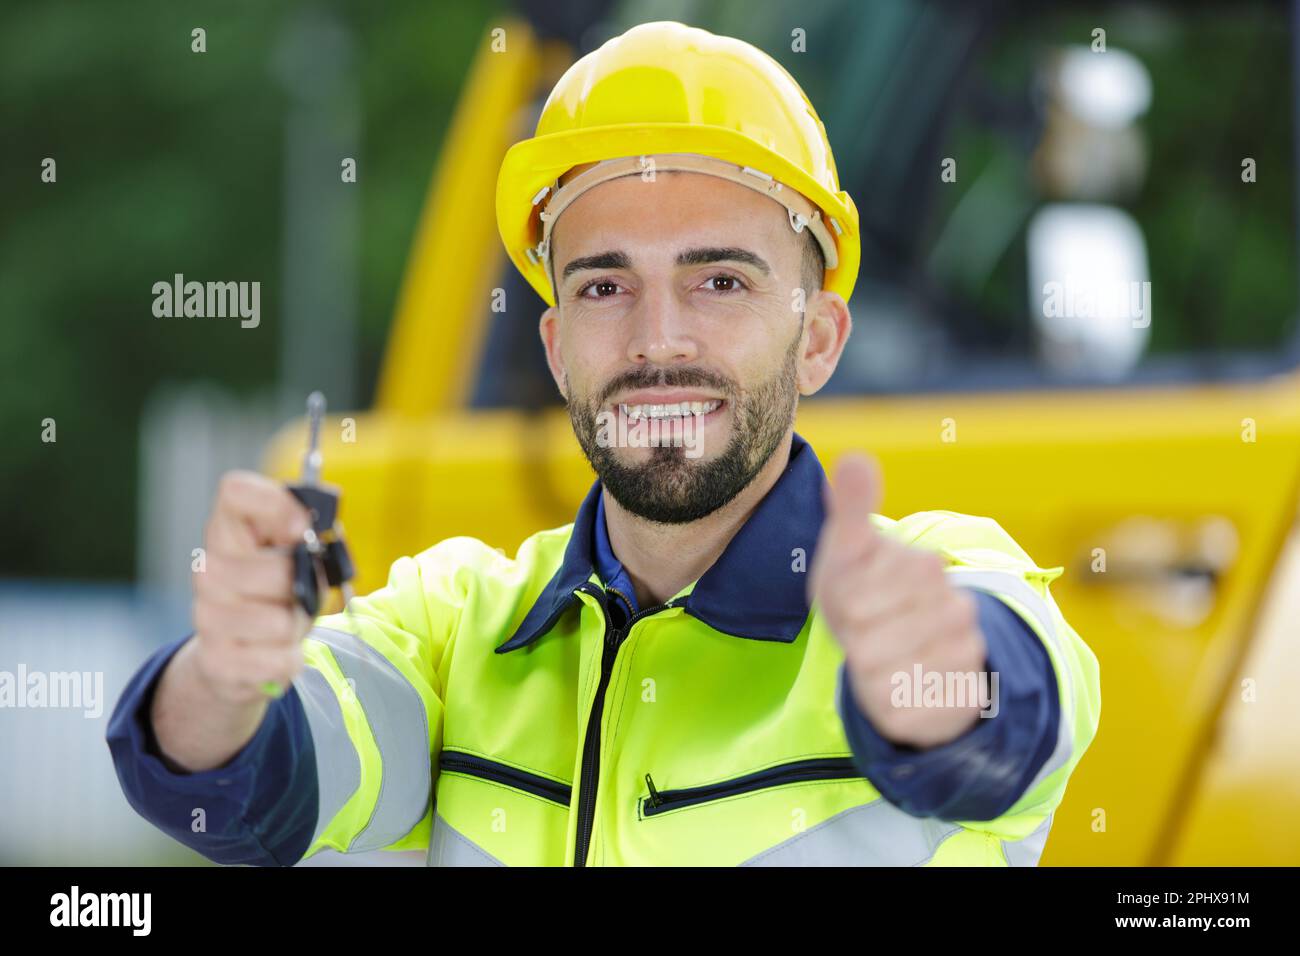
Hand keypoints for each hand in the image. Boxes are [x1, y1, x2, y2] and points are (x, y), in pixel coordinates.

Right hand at [190, 471, 316, 704]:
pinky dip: (290, 660)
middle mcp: (208, 568)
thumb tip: (311, 531)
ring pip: (278, 622)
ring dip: (297, 627)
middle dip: (301, 588)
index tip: (301, 528)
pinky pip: (277, 661)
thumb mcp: (295, 555)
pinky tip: (277, 653)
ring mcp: (206, 616)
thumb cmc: (276, 593)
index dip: (276, 505)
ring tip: (287, 625)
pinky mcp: (215, 660)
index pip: (235, 491)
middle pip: (275, 571)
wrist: (239, 653)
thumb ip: (307, 535)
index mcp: (230, 529)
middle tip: (299, 595)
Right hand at [808, 453, 987, 748]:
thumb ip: (854, 504)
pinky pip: (966, 672)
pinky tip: (943, 661)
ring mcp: (877, 681)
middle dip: (940, 591)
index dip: (918, 564)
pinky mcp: (907, 714)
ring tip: (935, 628)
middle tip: (927, 601)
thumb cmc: (869, 597)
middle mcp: (851, 640)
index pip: (905, 564)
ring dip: (958, 623)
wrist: (882, 676)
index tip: (919, 568)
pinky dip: (966, 661)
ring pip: (956, 628)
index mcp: (836, 593)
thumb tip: (854, 458)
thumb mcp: (857, 547)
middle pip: (934, 595)